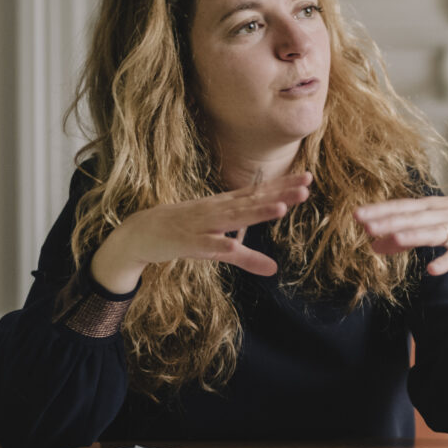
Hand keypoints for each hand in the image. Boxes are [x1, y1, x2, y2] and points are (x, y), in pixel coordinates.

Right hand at [88, 172, 312, 293]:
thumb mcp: (217, 245)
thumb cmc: (183, 233)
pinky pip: (206, 245)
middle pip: (252, 201)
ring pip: (233, 218)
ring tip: (282, 208)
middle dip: (279, 195)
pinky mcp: (187, 243)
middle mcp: (216, 210)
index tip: (308, 178)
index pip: (258, 194)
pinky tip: (234, 245)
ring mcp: (202, 225)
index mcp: (224, 206)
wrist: (139, 233)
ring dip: (257, 213)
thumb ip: (246, 255)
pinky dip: (220, 244)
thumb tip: (275, 269)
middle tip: (306, 187)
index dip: (282, 186)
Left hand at [354, 193, 447, 278]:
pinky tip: (432, 270)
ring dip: (415, 235)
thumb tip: (373, 244)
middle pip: (414, 218)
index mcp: (433, 207)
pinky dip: (447, 261)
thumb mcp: (437, 221)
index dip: (381, 210)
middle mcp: (445, 215)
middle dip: (390, 220)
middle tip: (365, 224)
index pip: (403, 207)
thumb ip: (406, 234)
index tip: (357, 214)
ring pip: (434, 232)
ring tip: (395, 238)